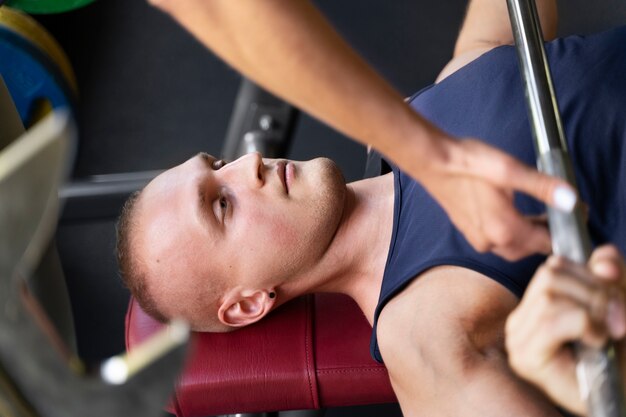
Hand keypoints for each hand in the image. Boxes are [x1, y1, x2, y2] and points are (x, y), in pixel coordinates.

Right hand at [416, 136, 575, 259]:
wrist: (431, 161)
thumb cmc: (466, 163)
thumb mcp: (509, 170)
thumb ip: (542, 187)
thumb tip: (570, 199)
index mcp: (505, 230)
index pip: (547, 244)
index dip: (565, 230)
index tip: (575, 213)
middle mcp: (490, 241)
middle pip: (531, 249)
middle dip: (547, 234)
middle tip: (559, 212)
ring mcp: (478, 238)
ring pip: (514, 247)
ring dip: (528, 234)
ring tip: (539, 212)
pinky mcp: (469, 231)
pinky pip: (498, 241)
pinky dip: (512, 232)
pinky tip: (513, 212)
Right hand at [505, 245, 625, 414]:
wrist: (622, 396)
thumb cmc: (619, 357)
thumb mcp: (618, 304)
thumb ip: (611, 275)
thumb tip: (602, 260)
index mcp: (535, 305)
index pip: (553, 266)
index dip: (590, 274)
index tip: (616, 301)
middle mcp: (520, 320)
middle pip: (549, 275)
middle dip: (593, 292)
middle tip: (616, 321)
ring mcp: (518, 340)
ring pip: (549, 295)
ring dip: (591, 310)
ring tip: (606, 334)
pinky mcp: (526, 358)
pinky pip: (553, 321)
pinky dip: (583, 325)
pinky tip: (596, 342)